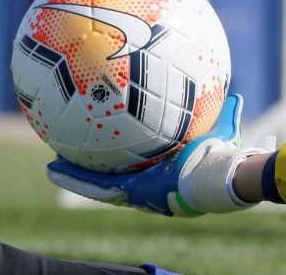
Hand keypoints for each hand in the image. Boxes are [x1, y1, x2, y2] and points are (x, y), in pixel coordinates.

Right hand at [46, 94, 271, 215]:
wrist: (217, 175)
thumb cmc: (222, 156)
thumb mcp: (221, 131)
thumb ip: (225, 114)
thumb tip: (234, 94)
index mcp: (163, 171)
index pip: (136, 165)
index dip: (121, 159)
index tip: (108, 145)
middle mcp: (147, 184)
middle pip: (111, 177)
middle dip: (91, 170)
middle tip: (70, 156)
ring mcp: (138, 190)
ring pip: (97, 184)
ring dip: (74, 176)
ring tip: (52, 166)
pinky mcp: (132, 192)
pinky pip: (97, 185)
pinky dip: (75, 178)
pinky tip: (55, 166)